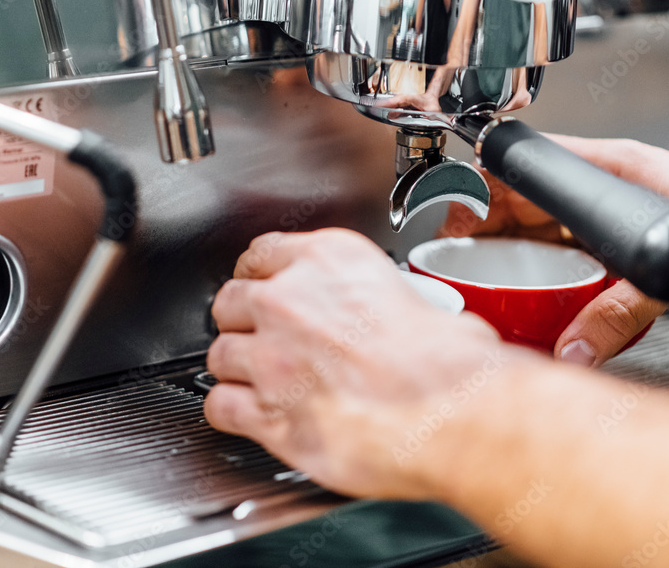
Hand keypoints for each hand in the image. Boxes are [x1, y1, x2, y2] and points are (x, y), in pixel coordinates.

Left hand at [204, 228, 508, 498]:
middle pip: (231, 301)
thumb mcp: (422, 295)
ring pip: (219, 355)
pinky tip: (247, 414)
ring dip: (236, 368)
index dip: (261, 276)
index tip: (264, 285)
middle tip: (266, 336)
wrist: (449, 413)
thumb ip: (382, 295)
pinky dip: (230, 412)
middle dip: (244, 320)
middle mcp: (289, 303)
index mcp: (328, 260)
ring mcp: (271, 358)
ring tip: (259, 379)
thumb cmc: (447, 363)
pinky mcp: (266, 414)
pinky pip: (220, 407)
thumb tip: (394, 314)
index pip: (262, 254)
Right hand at [441, 137, 668, 365]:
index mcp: (614, 169)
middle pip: (529, 209)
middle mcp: (610, 193)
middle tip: (457, 261)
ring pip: (551, 242)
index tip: (453, 215)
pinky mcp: (632, 258)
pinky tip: (545, 310)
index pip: (531, 168)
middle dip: (490, 233)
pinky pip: (580, 272)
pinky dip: (559, 290)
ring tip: (490, 287)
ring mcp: (618, 225)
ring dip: (522, 264)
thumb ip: (625, 308)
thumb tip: (576, 344)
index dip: (484, 187)